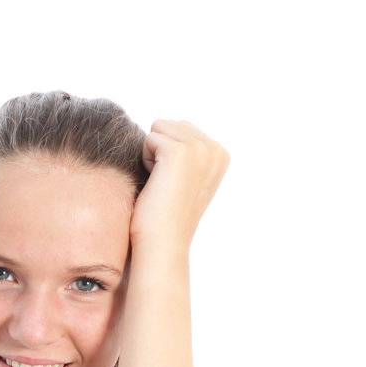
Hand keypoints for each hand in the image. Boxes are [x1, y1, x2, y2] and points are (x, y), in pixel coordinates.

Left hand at [130, 119, 229, 251]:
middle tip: (167, 184)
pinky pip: (149, 139)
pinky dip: (145, 161)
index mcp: (220, 155)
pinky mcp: (179, 152)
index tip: (176, 183)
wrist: (164, 241)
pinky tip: (156, 184)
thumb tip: (168, 125)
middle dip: (160, 151)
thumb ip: (188, 151)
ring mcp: (199, 149)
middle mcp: (214, 149)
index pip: (182, 129)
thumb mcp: (188, 178)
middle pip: (170, 125)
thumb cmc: (168, 214)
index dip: (169, 155)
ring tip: (162, 183)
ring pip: (158, 129)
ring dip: (152, 155)